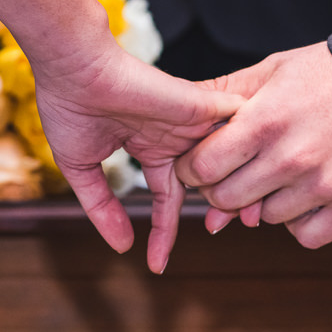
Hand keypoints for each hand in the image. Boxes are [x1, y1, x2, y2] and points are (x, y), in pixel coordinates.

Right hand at [33, 42, 241, 272]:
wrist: (73, 66)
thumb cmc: (69, 106)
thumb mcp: (82, 168)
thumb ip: (102, 207)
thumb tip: (122, 246)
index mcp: (150, 148)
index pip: (167, 197)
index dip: (163, 231)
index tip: (156, 265)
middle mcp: (175, 137)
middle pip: (206, 181)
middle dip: (219, 209)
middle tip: (226, 232)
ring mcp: (189, 122)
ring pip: (228, 159)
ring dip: (240, 187)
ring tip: (248, 218)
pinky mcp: (200, 106)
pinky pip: (237, 128)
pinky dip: (252, 149)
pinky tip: (262, 175)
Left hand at [175, 42, 331, 248]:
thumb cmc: (328, 74)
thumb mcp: (271, 71)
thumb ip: (222, 96)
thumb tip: (179, 117)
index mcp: (265, 121)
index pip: (202, 168)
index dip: (193, 169)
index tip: (202, 164)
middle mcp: (292, 158)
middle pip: (228, 200)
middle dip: (223, 189)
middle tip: (239, 172)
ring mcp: (325, 185)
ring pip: (266, 219)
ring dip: (266, 203)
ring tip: (284, 174)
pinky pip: (306, 235)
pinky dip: (302, 222)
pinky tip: (308, 196)